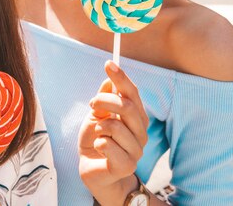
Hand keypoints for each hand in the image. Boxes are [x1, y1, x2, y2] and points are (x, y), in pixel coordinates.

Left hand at [78, 60, 148, 204]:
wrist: (92, 169)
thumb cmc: (96, 139)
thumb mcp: (96, 115)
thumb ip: (104, 99)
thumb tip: (109, 79)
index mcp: (136, 116)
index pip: (132, 93)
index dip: (121, 78)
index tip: (108, 63)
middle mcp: (140, 132)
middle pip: (127, 107)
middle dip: (105, 101)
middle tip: (92, 104)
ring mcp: (136, 150)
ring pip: (116, 127)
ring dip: (100, 126)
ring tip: (98, 132)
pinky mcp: (126, 166)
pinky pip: (108, 145)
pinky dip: (98, 142)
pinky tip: (99, 148)